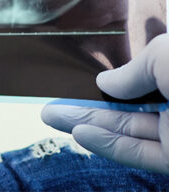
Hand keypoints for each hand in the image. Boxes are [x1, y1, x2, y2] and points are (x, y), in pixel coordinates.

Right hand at [41, 34, 168, 172]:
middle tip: (51, 103)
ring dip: (85, 124)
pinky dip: (106, 145)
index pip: (137, 79)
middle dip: (84, 105)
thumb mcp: (163, 54)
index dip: (106, 82)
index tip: (76, 80)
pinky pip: (136, 153)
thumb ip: (132, 69)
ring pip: (124, 130)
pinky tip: (79, 134)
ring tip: (50, 116)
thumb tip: (106, 82)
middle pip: (124, 107)